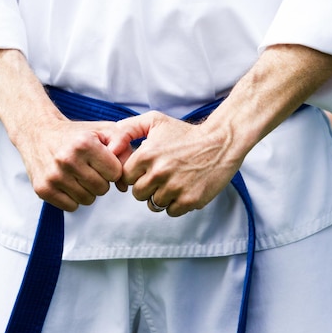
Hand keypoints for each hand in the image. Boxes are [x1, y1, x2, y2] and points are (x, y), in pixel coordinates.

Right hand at [14, 118, 129, 211]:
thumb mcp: (104, 131)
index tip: (101, 160)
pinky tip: (66, 182)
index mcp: (84, 144)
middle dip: (100, 180)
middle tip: (88, 167)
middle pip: (102, 189)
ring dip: (87, 190)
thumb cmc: (76, 134)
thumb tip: (124, 185)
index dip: (111, 168)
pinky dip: (72, 198)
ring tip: (77, 174)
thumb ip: (124, 149)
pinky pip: (71, 207)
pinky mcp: (43, 189)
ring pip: (88, 200)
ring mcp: (53, 176)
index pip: (115, 173)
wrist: (38, 132)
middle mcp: (67, 160)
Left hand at [115, 111, 242, 216]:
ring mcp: (174, 188)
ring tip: (174, 181)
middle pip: (138, 194)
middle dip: (147, 187)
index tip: (148, 168)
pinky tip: (184, 189)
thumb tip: (110, 148)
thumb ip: (127, 129)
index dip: (136, 174)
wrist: (220, 142)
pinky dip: (176, 204)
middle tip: (162, 175)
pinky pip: (171, 212)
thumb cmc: (184, 133)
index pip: (126, 177)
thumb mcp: (154, 121)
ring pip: (153, 204)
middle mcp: (159, 172)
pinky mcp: (189, 200)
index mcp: (146, 155)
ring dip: (161, 196)